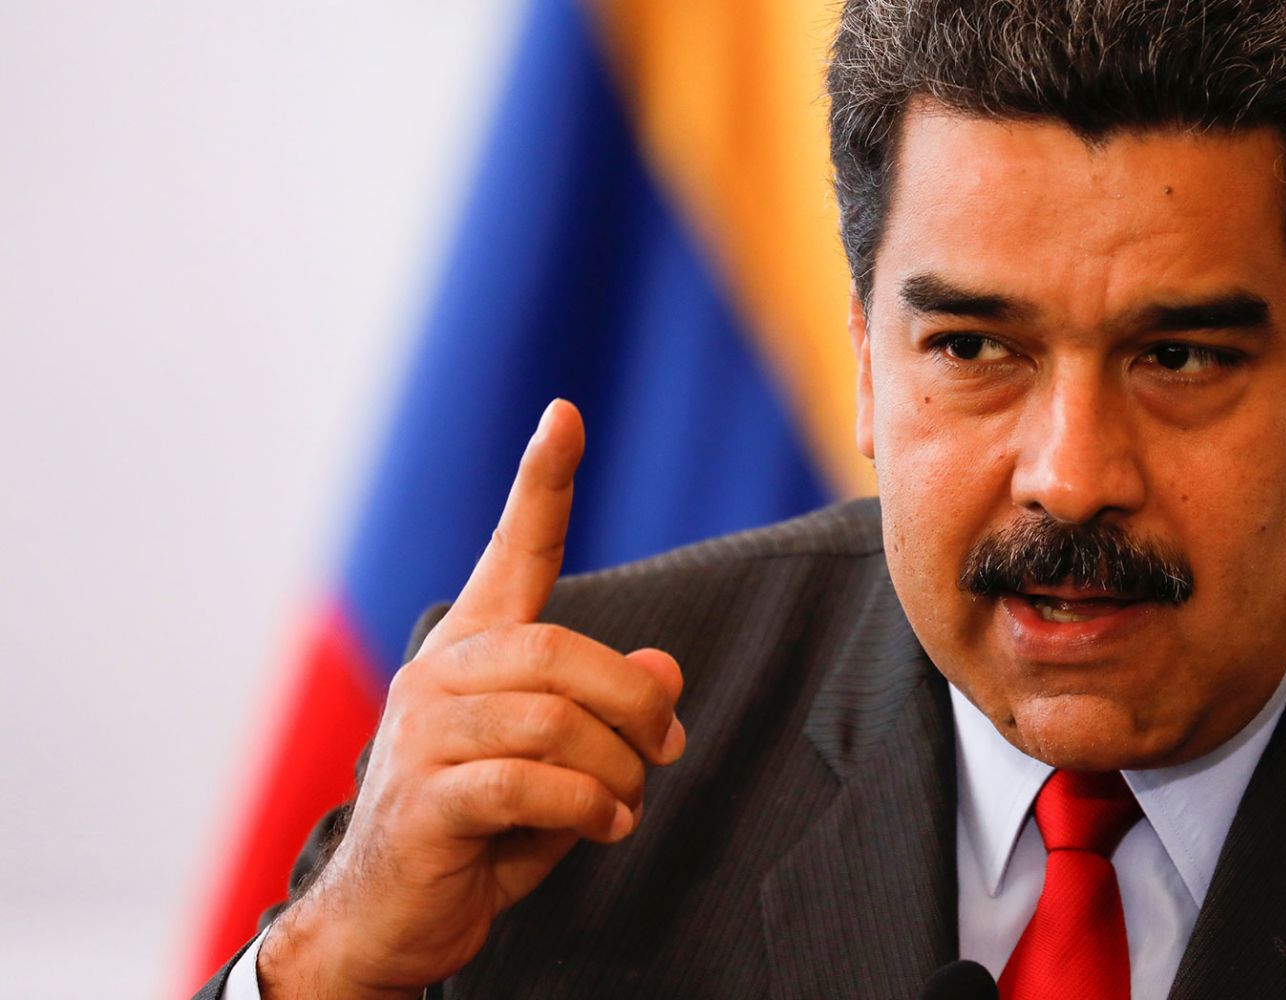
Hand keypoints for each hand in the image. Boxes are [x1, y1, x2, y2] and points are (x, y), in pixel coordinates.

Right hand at [259, 399, 686, 998]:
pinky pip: (527, 782)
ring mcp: (422, 738)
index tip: (565, 415)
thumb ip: (609, 713)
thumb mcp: (566, 765)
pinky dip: (587, 806)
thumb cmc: (484, 833)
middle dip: (632, 702)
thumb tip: (666, 668)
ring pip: (551, 719)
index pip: (514, 554)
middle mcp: (439, 677)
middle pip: (560, 651)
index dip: (541, 484)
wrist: (391, 920)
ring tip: (626, 802)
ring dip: (615, 768)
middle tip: (665, 749)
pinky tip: (605, 826)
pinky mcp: (423, 802)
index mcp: (474, 652)